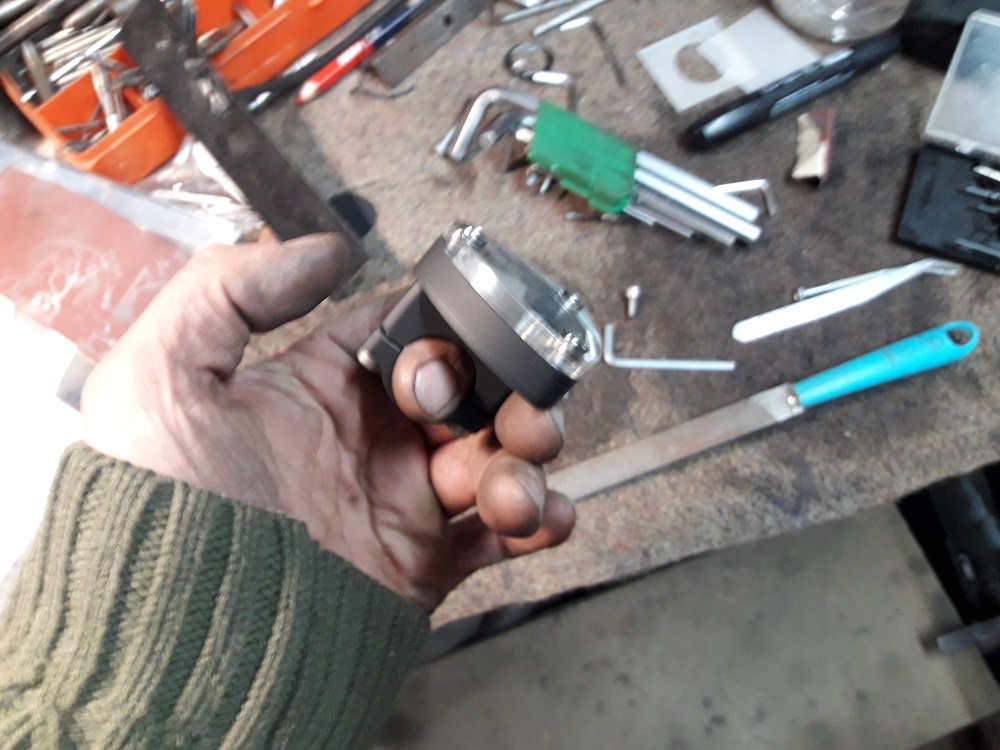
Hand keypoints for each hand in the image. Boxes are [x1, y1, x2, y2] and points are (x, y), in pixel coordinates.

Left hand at [81, 235, 574, 611]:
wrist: (184, 634)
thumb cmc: (164, 508)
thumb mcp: (164, 375)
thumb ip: (233, 289)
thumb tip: (325, 249)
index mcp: (323, 389)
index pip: (409, 337)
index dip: (437, 340)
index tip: (432, 368)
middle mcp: (371, 439)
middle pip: (473, 393)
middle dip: (507, 395)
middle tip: (509, 416)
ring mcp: (403, 500)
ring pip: (497, 457)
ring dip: (524, 460)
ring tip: (508, 486)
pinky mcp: (427, 562)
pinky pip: (502, 534)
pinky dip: (539, 520)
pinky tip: (540, 516)